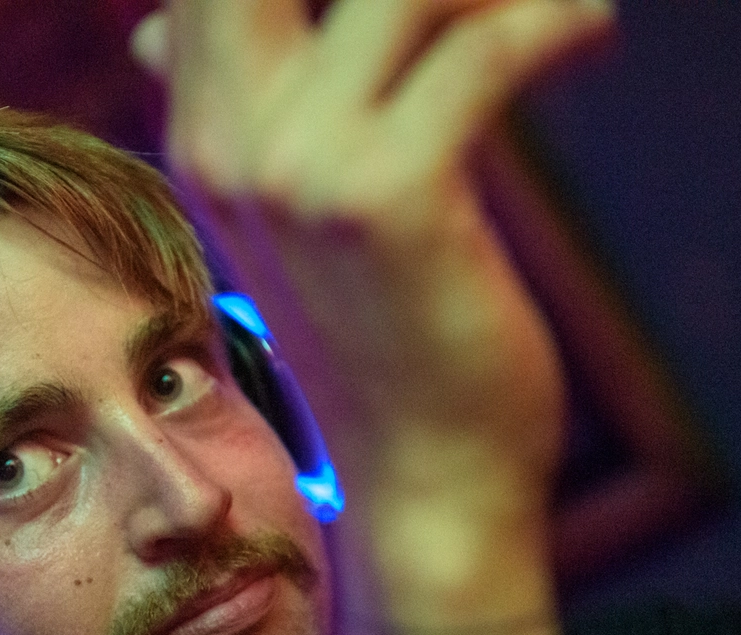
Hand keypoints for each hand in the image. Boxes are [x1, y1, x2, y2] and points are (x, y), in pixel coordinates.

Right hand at [135, 0, 612, 503]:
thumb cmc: (387, 338)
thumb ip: (256, 108)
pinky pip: (485, 50)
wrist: (424, 481)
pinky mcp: (387, 202)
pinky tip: (589, 43)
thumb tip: (152, 27)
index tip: (433, 1)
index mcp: (208, 137)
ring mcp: (299, 172)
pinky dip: (556, 25)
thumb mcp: (295, 209)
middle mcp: (232, 142)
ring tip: (557, 13)